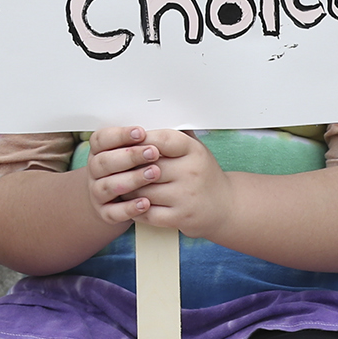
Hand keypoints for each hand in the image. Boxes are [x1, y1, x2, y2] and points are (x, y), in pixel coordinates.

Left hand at [83, 125, 231, 235]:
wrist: (224, 206)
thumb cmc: (202, 173)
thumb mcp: (194, 149)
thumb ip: (171, 137)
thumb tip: (141, 121)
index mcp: (193, 150)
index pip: (160, 140)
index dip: (139, 141)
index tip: (127, 143)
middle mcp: (191, 171)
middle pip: (146, 167)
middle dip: (128, 168)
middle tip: (113, 166)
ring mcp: (186, 196)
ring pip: (143, 191)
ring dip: (127, 190)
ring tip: (117, 184)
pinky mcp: (180, 217)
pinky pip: (147, 213)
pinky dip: (135, 209)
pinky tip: (130, 203)